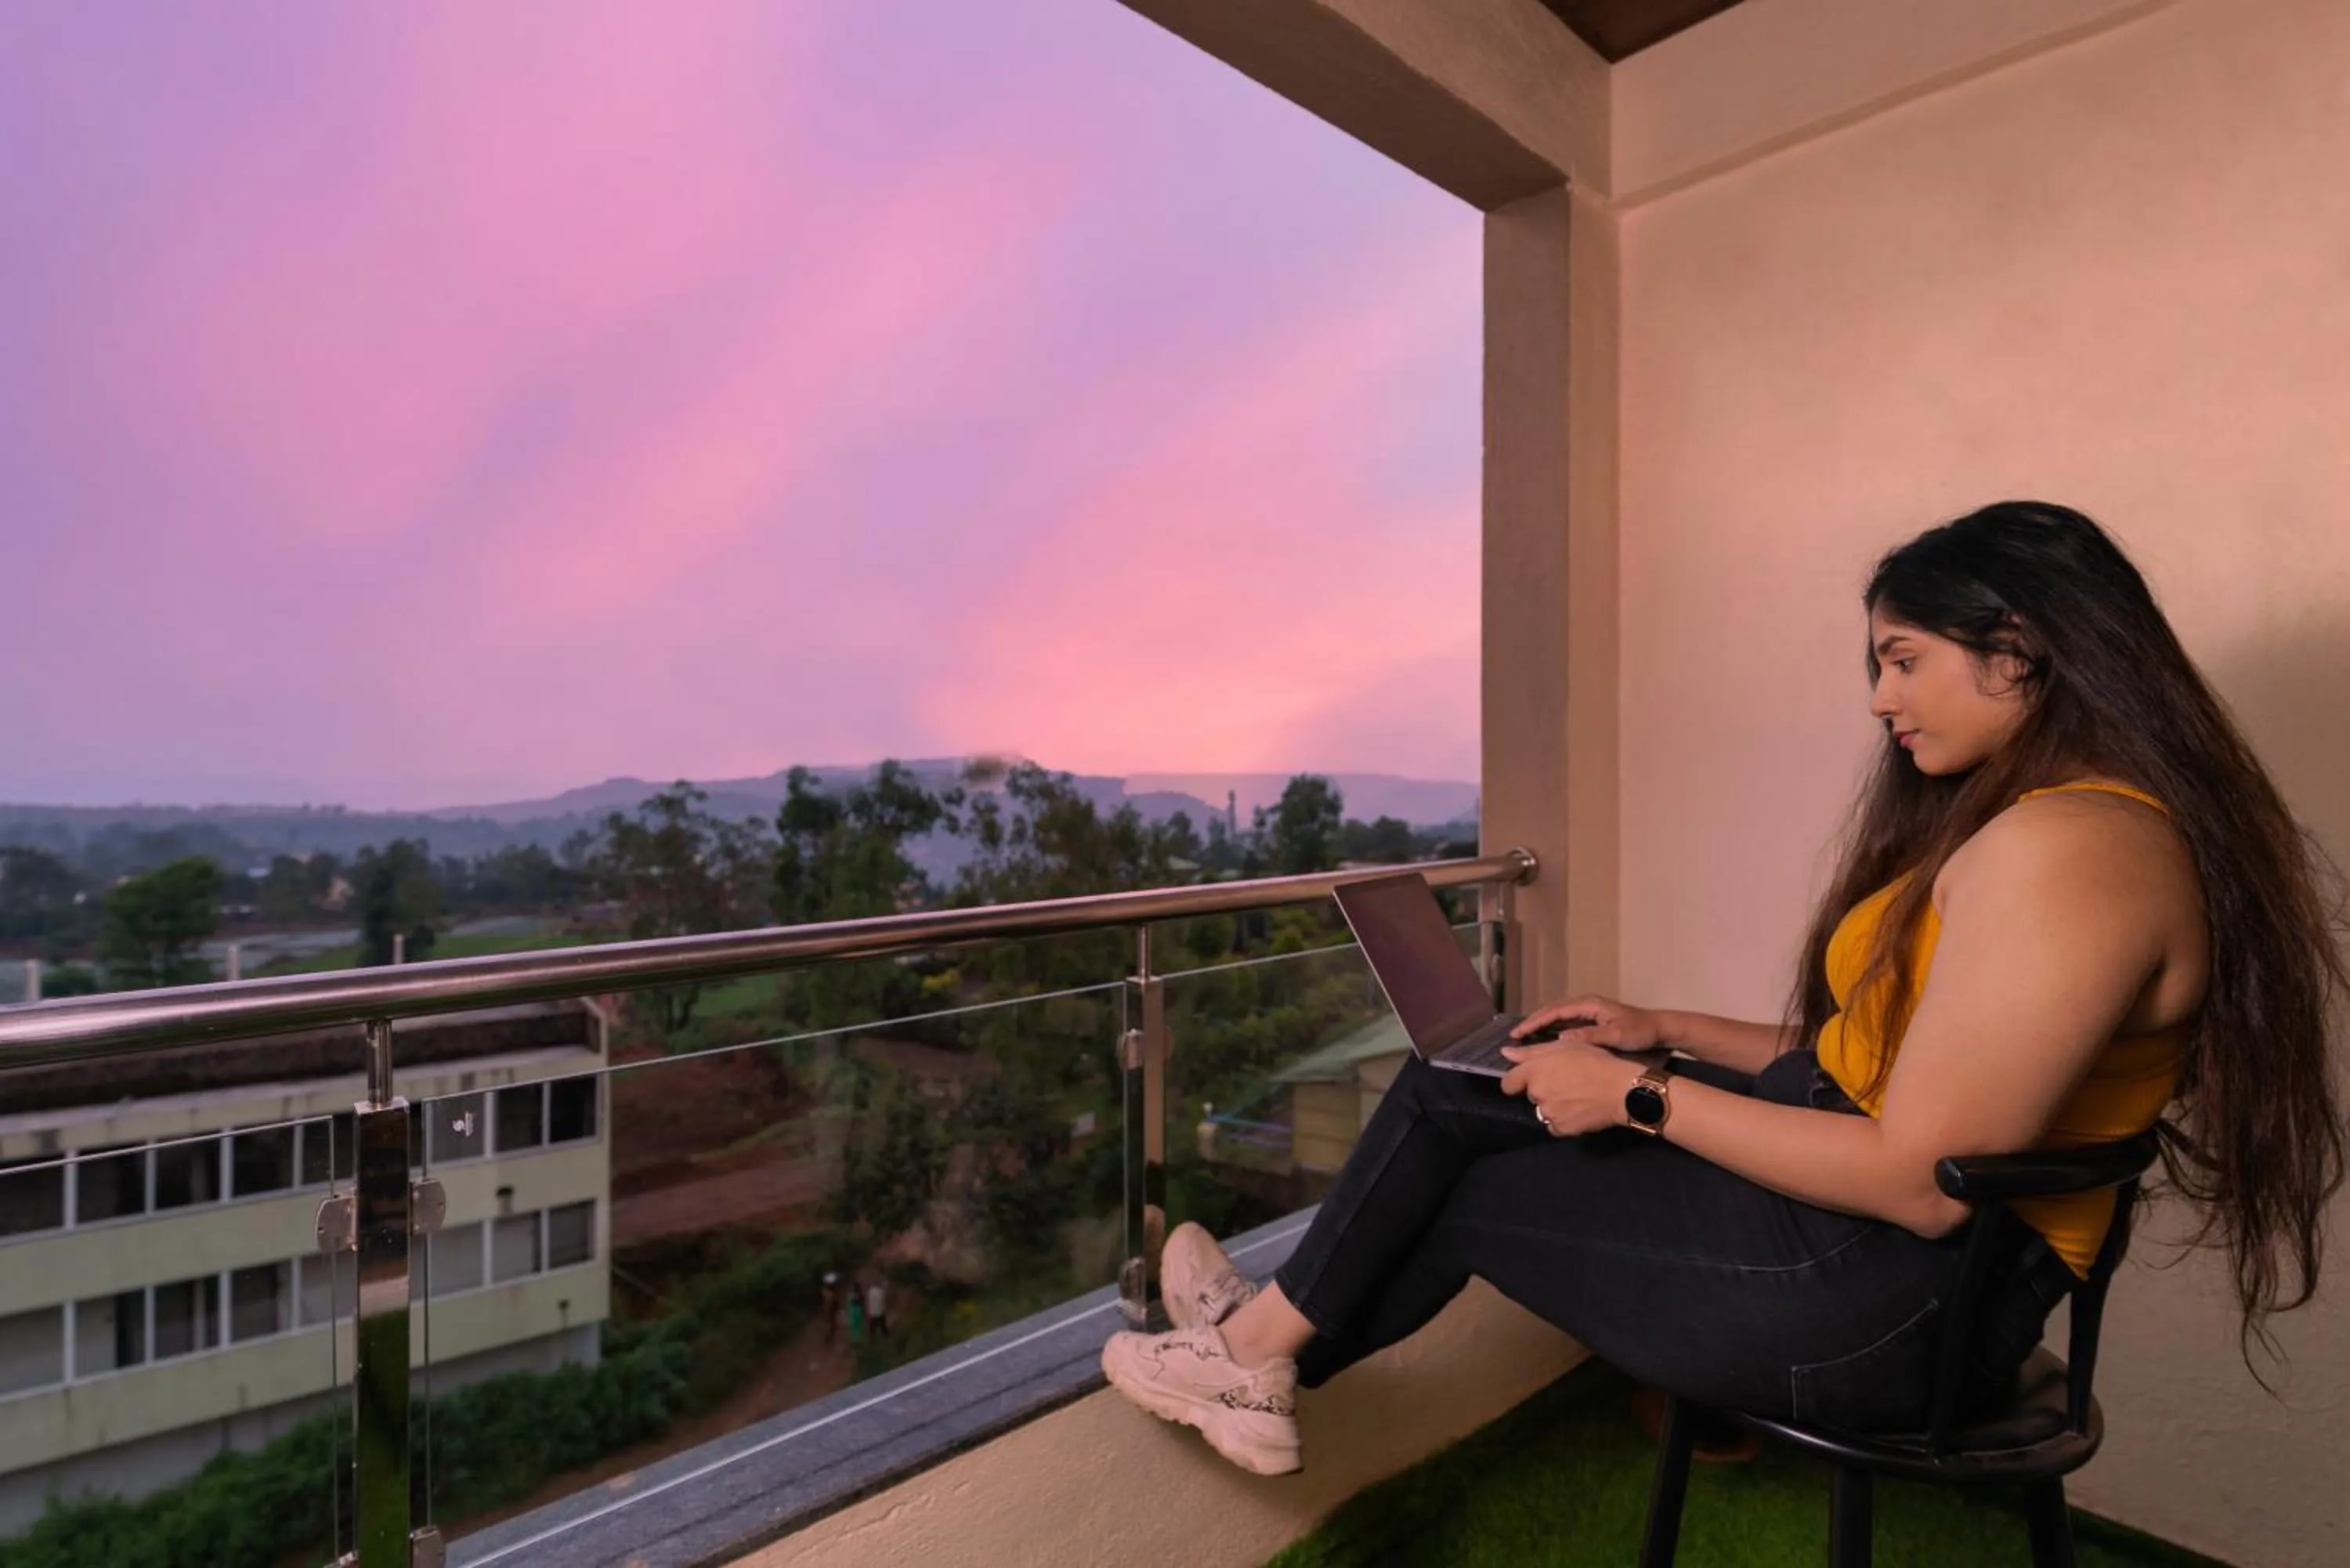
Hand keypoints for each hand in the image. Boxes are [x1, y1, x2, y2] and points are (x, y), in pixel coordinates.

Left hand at [1497, 1037, 1643, 1136]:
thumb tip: (1505, 1053)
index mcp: (1534, 1072)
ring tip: (1575, 1096)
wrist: (1621, 1089)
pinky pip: (1555, 1126)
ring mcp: (1548, 1113)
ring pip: (1543, 1110)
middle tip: (1566, 1082)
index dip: (1517, 1081)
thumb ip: (1531, 1052)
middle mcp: (1536, 1094)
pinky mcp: (1561, 1129)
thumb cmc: (1594, 1062)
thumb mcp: (1564, 1047)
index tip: (1531, 1079)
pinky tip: (1579, 1110)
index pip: (1508, 1083)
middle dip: (1543, 1089)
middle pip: (1530, 1094)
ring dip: (1553, 1105)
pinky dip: (1563, 1120)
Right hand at [1510, 993, 1665, 1053]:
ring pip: (1557, 1015)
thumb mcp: (1616, 1035)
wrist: (1659, 1029)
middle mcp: (1586, 1004)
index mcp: (1588, 1004)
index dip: (1535, 1021)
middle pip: (1552, 1010)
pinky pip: (1565, 1021)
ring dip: (1540, 1024)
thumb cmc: (1639, 1032)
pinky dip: (1552, 1028)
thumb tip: (1561, 1038)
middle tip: (1513, 1036)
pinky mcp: (1592, 1019)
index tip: (1518, 1033)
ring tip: (1523, 1038)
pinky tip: (1545, 1040)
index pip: (1555, 1011)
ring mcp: (1589, 1011)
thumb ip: (1590, 1036)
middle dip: (1532, 1022)